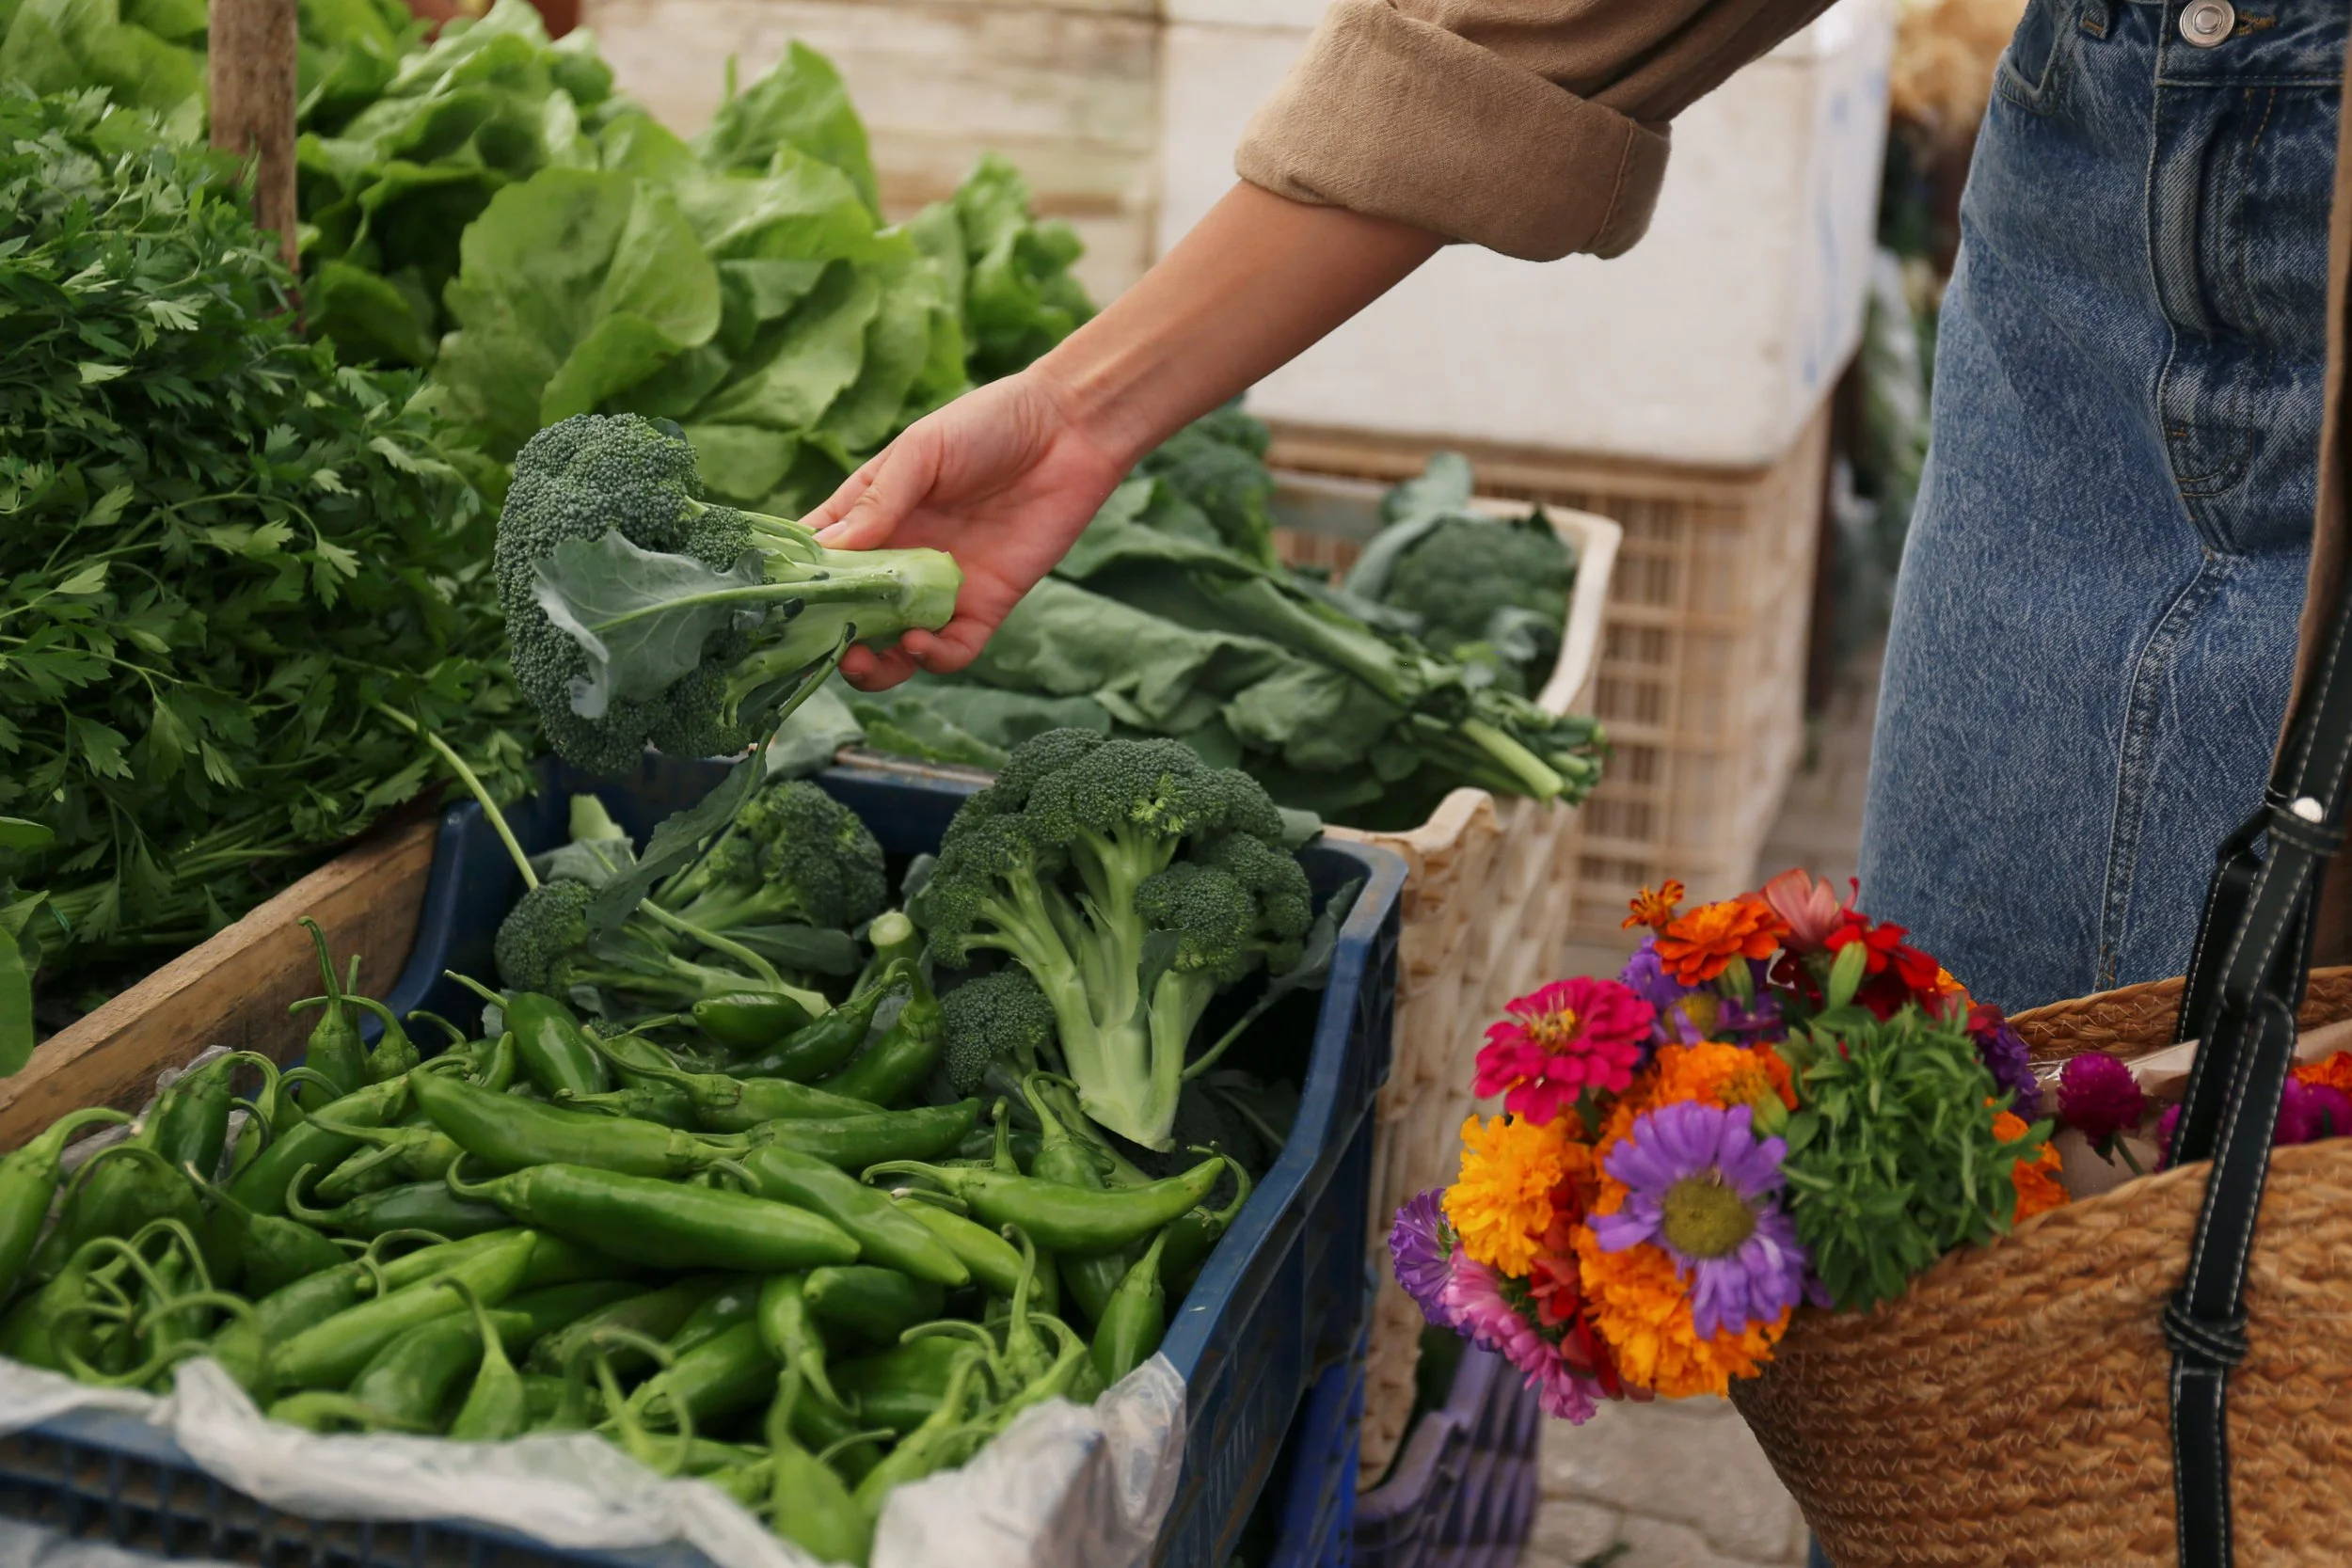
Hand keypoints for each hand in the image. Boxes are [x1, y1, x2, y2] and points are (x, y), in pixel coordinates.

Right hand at [806, 369, 1131, 690]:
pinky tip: (919, 644)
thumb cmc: (988, 424)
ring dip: (874, 663)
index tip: (775, 603)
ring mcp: (941, 586)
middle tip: (822, 645)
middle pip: (851, 613)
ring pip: (895, 645)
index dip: (796, 584)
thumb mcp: (922, 452)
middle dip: (831, 637)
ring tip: (862, 660)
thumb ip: (879, 502)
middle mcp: (899, 557)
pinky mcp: (986, 605)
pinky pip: (953, 649)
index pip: (819, 558)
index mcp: (871, 515)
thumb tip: (828, 550)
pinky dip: (932, 657)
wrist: (1068, 431)